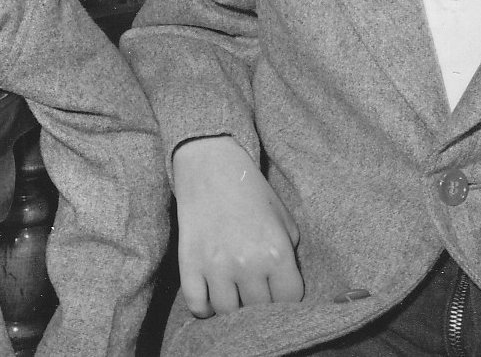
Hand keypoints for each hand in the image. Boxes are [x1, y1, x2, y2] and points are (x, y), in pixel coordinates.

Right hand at [172, 135, 303, 317]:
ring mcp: (216, 266)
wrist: (211, 166)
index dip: (286, 296)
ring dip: (233, 307)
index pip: (290, 300)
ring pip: (228, 313)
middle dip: (260, 302)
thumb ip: (291, 256)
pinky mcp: (189, 264)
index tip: (279, 289)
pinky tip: (212, 295)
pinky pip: (197, 306)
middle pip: (259, 311)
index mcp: (276, 251)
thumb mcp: (284, 218)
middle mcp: (247, 263)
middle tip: (256, 289)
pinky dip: (205, 308)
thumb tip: (287, 288)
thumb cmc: (252, 192)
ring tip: (235, 292)